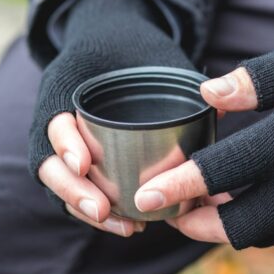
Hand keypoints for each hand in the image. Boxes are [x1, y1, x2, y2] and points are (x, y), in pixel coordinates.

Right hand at [28, 0, 193, 235]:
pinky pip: (84, 194)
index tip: (83, 163)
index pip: (53, 120)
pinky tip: (133, 227)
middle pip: (49, 165)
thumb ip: (181, 81)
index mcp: (67, 88)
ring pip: (64, 187)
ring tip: (127, 228)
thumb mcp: (153, 56)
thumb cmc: (138, 50)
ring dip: (89, 211)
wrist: (121, 45)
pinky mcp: (85, 165)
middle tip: (102, 210)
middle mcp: (60, 121)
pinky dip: (104, 214)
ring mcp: (67, 145)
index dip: (63, 143)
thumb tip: (224, 109)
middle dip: (73, 191)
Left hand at [132, 26, 273, 249]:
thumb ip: (256, 79)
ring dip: (230, 226)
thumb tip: (206, 94)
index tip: (142, 196)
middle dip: (196, 223)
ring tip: (209, 201)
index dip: (175, 186)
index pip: (221, 174)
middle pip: (238, 227)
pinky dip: (266, 227)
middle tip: (170, 208)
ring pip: (266, 236)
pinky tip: (255, 201)